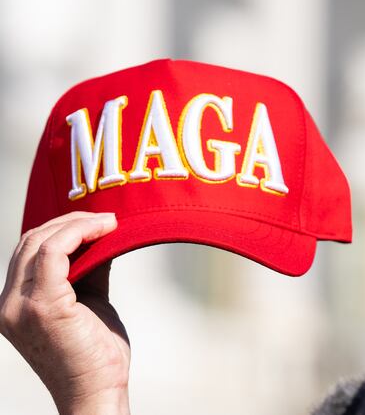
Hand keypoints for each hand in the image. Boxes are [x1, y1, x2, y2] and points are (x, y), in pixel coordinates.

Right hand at [0, 212, 129, 414]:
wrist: (97, 392)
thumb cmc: (96, 354)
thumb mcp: (90, 302)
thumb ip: (89, 271)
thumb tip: (103, 238)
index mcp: (14, 303)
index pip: (28, 251)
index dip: (61, 229)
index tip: (96, 222)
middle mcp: (9, 303)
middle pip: (30, 241)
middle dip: (70, 222)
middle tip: (106, 217)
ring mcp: (20, 305)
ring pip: (40, 241)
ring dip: (78, 224)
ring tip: (110, 221)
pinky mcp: (42, 306)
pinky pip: (55, 252)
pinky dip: (80, 233)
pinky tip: (106, 230)